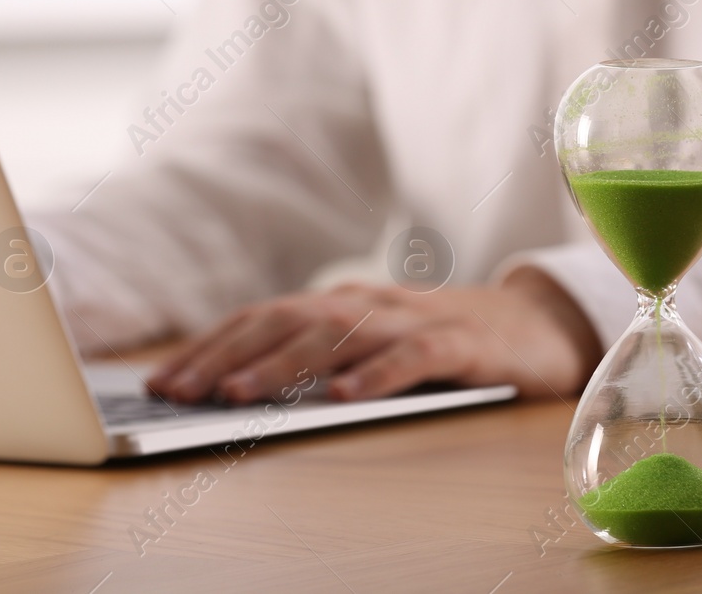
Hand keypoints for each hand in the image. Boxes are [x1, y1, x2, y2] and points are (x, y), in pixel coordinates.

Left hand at [145, 267, 602, 404]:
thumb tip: (234, 389)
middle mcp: (368, 304)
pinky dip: (375, 374)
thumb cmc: (439, 343)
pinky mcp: (461, 345)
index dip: (209, 346)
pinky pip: (413, 356)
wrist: (538, 325)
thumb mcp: (370, 346)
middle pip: (285, 321)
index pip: (261, 318)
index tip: (163, 381)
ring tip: (238, 394)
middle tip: (180, 392)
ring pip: (337, 336)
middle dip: (225, 356)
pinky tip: (343, 397)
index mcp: (340, 303)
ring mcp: (414, 320)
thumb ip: (318, 357)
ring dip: (282, 366)